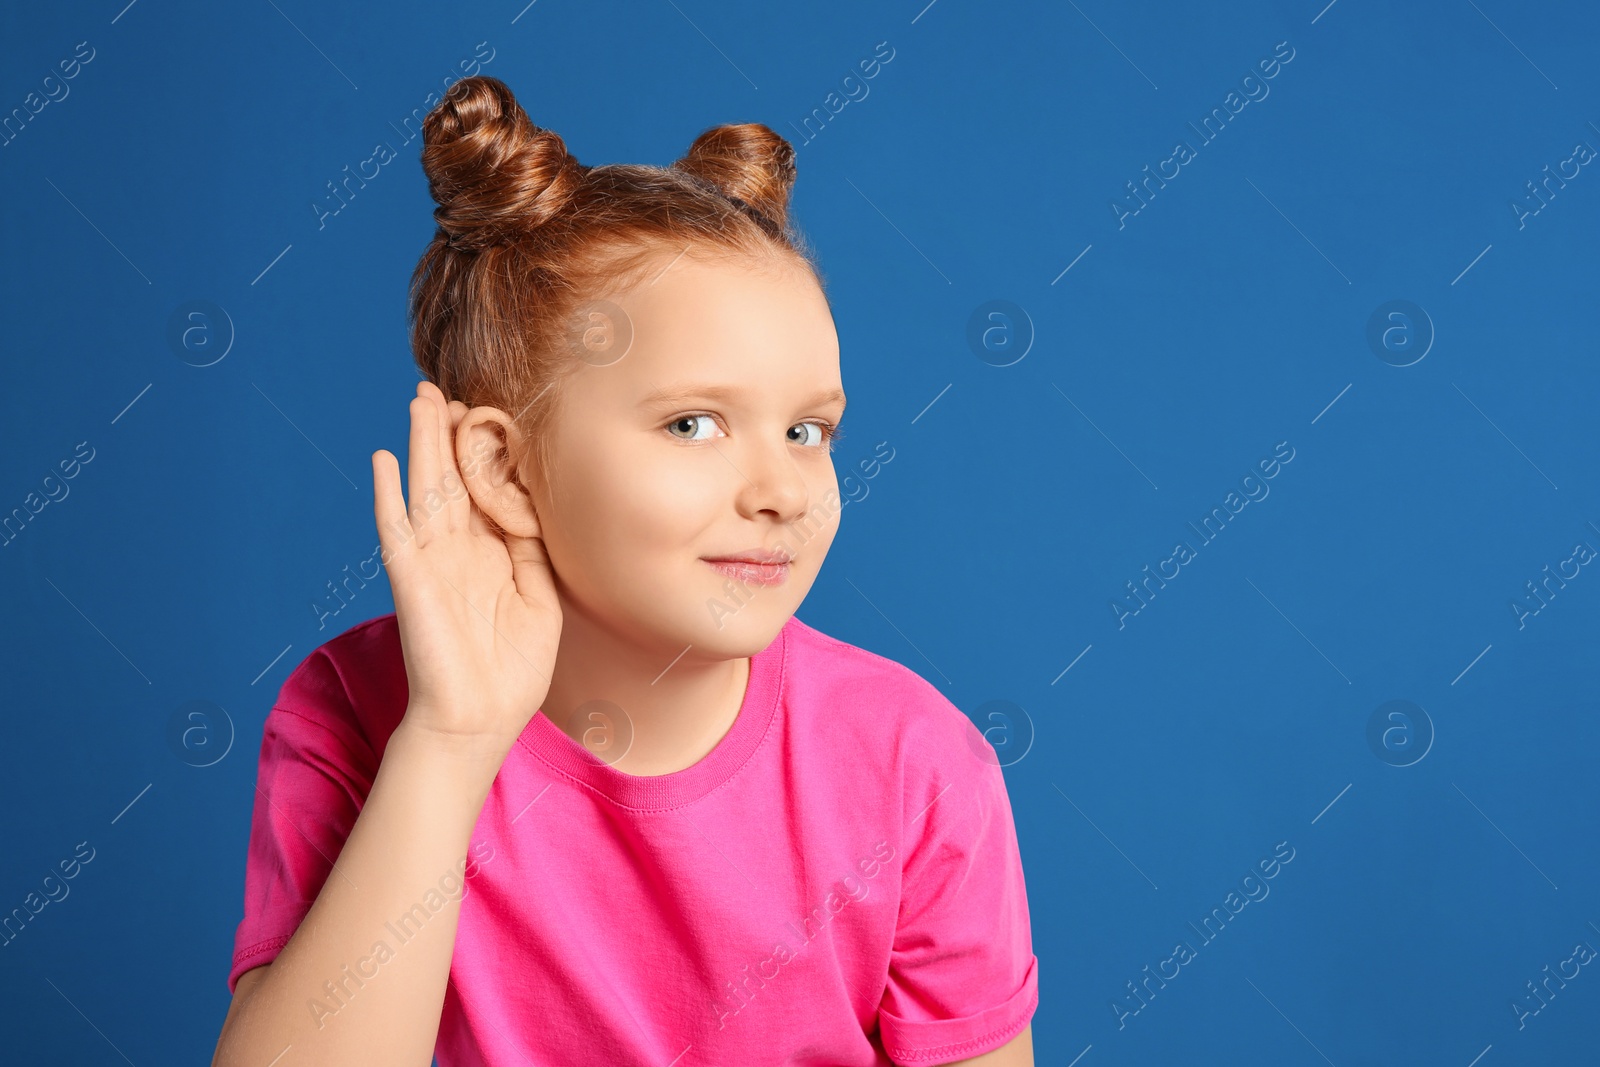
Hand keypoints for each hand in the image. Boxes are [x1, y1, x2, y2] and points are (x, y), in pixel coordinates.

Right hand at [371, 381, 562, 755]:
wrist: (480, 722)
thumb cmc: (512, 671)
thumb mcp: (542, 603)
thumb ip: (536, 553)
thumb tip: (534, 508)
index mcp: (490, 555)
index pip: (485, 491)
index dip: (485, 453)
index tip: (489, 411)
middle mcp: (458, 551)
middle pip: (451, 479)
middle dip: (447, 434)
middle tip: (443, 387)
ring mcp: (432, 563)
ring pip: (426, 490)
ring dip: (421, 445)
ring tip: (419, 399)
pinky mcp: (411, 581)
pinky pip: (395, 531)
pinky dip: (387, 496)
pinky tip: (381, 460)